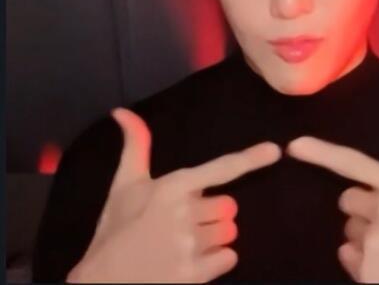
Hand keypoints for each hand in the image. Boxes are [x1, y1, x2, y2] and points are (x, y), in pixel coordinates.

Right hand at [68, 108, 280, 282]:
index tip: (275, 151)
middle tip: (185, 221)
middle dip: (212, 213)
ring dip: (213, 238)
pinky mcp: (194, 275)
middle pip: (229, 206)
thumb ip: (136, 146)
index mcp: (172, 187)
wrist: (101, 283)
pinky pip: (228, 258)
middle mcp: (185, 213)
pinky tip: (190, 262)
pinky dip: (215, 261)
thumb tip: (121, 110)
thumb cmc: (115, 230)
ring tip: (184, 242)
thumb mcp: (124, 185)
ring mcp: (190, 246)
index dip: (251, 159)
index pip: (220, 169)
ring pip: (229, 233)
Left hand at [286, 107, 378, 282]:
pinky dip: (361, 260)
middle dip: (364, 207)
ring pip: (350, 230)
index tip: (294, 146)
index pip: (351, 163)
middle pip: (349, 200)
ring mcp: (370, 243)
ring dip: (365, 235)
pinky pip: (347, 256)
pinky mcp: (363, 271)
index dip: (320, 152)